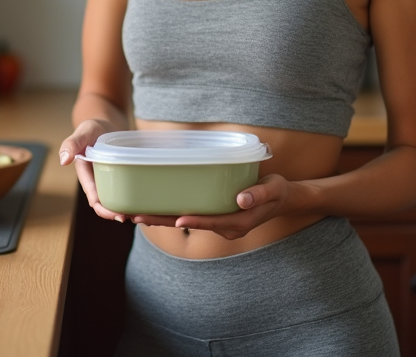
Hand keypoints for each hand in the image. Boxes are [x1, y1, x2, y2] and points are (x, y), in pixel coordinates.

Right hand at [58, 119, 131, 223]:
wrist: (105, 122)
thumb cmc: (92, 126)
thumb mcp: (84, 131)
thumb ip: (72, 143)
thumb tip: (63, 160)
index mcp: (85, 173)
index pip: (93, 196)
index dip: (104, 208)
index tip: (117, 215)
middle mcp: (96, 179)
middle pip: (104, 202)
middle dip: (114, 213)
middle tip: (132, 217)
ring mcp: (106, 178)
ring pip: (113, 198)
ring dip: (123, 207)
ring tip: (140, 213)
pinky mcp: (117, 174)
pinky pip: (122, 189)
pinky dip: (129, 196)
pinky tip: (142, 200)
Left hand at [131, 174, 292, 239]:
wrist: (282, 199)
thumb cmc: (278, 192)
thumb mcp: (273, 189)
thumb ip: (259, 194)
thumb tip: (242, 200)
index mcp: (238, 222)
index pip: (210, 222)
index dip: (193, 220)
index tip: (174, 219)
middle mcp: (224, 226)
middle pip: (189, 223)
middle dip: (162, 220)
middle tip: (135, 216)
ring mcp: (218, 223)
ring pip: (185, 220)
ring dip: (160, 217)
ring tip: (133, 213)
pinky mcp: (214, 216)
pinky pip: (190, 215)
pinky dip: (170, 212)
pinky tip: (153, 206)